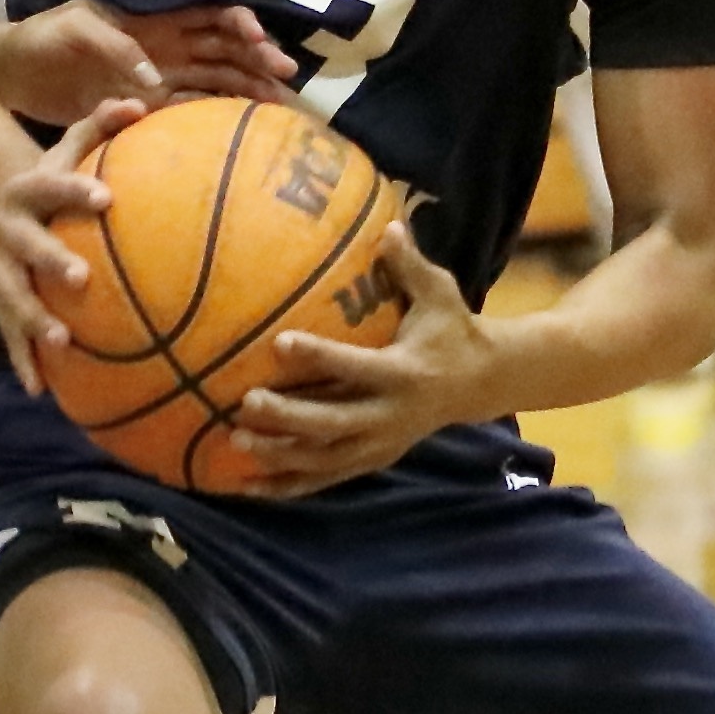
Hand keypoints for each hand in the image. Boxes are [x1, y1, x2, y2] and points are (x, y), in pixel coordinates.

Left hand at [0, 0, 294, 124]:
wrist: (15, 71)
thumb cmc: (43, 38)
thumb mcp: (76, 29)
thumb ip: (115, 45)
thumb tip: (155, 79)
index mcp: (154, 16)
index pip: (209, 13)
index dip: (238, 23)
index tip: (258, 38)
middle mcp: (165, 45)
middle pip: (224, 48)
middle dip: (257, 59)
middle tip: (287, 77)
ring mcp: (160, 76)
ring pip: (216, 79)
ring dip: (247, 89)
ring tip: (278, 105)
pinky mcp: (146, 106)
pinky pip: (190, 109)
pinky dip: (217, 116)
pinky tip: (242, 128)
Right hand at [0, 97, 142, 393]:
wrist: (4, 205)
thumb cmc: (58, 177)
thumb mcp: (73, 146)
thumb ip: (103, 123)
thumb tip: (143, 102)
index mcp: (28, 189)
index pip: (52, 183)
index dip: (74, 190)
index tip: (106, 197)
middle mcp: (9, 230)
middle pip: (26, 245)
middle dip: (50, 261)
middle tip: (81, 277)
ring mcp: (2, 268)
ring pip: (13, 296)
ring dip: (34, 320)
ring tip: (61, 342)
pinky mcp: (1, 300)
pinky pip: (12, 333)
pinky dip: (26, 361)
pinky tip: (42, 391)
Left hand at [231, 224, 488, 496]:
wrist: (479, 383)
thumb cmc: (450, 329)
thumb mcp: (440, 294)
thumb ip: (410, 265)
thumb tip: (388, 226)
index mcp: (404, 373)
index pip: (356, 367)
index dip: (319, 357)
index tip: (279, 342)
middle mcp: (391, 415)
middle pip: (334, 424)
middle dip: (290, 418)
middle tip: (246, 403)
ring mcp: (380, 444)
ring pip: (325, 459)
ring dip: (280, 455)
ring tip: (236, 442)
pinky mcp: (371, 461)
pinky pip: (325, 479)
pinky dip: (287, 486)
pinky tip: (247, 487)